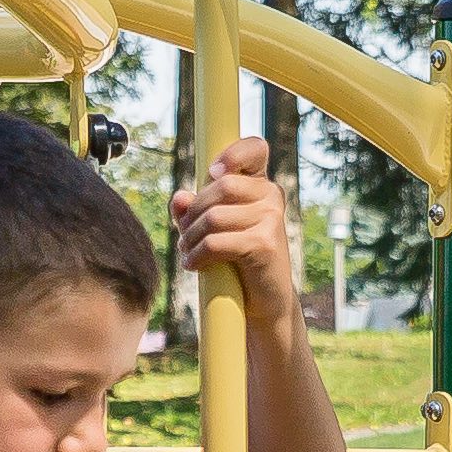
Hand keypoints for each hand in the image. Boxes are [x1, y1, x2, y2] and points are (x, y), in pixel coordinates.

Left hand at [171, 136, 299, 328]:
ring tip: (186, 251)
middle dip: (193, 212)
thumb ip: (193, 211)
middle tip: (183, 235)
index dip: (233, 152)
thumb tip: (179, 197)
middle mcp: (271, 196)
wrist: (262, 302)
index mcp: (260, 185)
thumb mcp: (211, 230)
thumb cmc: (235, 261)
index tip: (212, 172)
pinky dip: (198, 255)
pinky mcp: (265, 244)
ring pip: (214, 216)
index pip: (256, 148)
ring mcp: (272, 219)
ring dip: (190, 238)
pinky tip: (193, 265)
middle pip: (221, 186)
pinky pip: (217, 241)